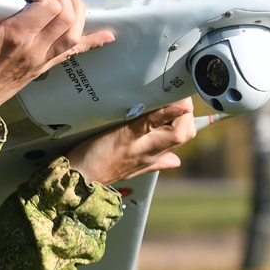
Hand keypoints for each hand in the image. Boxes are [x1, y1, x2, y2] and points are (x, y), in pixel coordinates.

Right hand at [0, 0, 113, 123]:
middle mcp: (35, 49)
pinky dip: (92, 42)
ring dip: (78, 10)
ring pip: (75, 31)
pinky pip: (74, 52)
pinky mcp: (43, 67)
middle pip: (67, 15)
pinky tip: (107, 36)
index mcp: (16, 38)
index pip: (47, 5)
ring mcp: (42, 59)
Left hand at [66, 98, 197, 186]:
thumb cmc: (102, 168)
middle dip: (188, 111)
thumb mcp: (134, 168)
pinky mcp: (127, 136)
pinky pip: (152, 122)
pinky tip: (174, 104)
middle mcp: (152, 151)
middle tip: (177, 95)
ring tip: (171, 93)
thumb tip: (176, 161)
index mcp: (154, 155)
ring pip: (177, 130)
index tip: (183, 105)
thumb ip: (157, 162)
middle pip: (186, 132)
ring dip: (180, 108)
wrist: (80, 176)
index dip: (188, 118)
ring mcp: (142, 144)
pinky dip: (166, 112)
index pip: (185, 135)